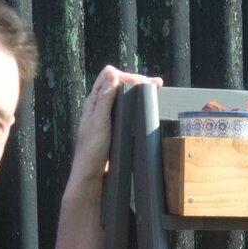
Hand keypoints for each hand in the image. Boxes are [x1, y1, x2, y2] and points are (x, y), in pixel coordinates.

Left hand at [71, 65, 162, 185]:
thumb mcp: (99, 121)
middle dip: (136, 80)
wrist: (92, 175)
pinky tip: (145, 106)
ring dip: (138, 90)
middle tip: (156, 84)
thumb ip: (105, 98)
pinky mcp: (113, 127)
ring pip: (123, 96)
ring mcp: (107, 116)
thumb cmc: (92, 150)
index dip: (126, 75)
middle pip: (117, 84)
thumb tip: (112, 73)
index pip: (109, 76)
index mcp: (93, 101)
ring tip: (155, 89)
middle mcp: (99, 106)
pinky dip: (136, 103)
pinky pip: (125, 109)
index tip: (142, 82)